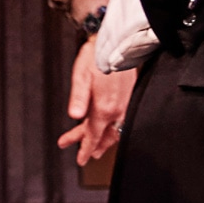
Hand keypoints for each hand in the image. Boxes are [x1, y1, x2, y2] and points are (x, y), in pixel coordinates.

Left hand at [64, 26, 135, 172]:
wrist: (116, 42)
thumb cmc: (96, 57)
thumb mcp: (81, 76)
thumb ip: (78, 97)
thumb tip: (74, 116)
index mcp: (104, 107)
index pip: (93, 135)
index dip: (85, 148)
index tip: (80, 160)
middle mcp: (117, 110)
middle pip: (103, 136)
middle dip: (91, 146)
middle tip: (81, 156)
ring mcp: (125, 105)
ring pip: (115, 131)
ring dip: (104, 141)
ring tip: (96, 149)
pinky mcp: (129, 99)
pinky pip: (121, 122)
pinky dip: (113, 131)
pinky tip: (110, 130)